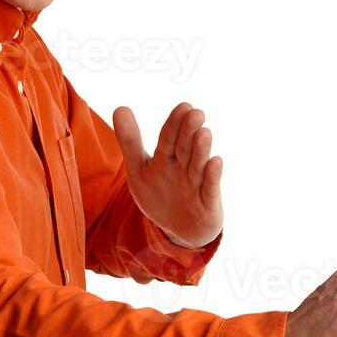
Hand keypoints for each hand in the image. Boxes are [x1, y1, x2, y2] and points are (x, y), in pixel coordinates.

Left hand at [112, 102, 223, 248]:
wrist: (181, 231)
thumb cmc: (160, 195)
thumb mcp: (138, 171)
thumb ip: (129, 141)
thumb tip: (120, 107)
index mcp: (166, 157)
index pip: (169, 137)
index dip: (174, 123)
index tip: (184, 106)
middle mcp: (184, 167)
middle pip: (185, 147)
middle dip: (189, 131)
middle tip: (195, 113)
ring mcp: (197, 184)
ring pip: (198, 165)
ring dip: (201, 150)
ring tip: (204, 133)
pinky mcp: (209, 202)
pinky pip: (211, 188)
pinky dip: (213, 176)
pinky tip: (215, 162)